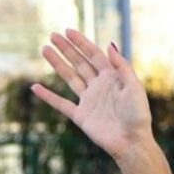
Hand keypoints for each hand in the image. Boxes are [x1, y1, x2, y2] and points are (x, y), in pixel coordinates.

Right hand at [31, 28, 153, 161]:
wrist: (132, 142)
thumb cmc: (138, 116)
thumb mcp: (134, 88)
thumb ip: (122, 66)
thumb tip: (109, 44)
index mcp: (112, 78)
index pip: (94, 55)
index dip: (82, 43)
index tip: (68, 31)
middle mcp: (99, 87)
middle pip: (80, 63)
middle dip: (67, 49)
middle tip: (52, 35)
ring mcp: (89, 101)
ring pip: (69, 78)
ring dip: (57, 64)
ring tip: (45, 49)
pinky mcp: (81, 116)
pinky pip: (61, 104)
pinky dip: (48, 96)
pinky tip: (35, 87)